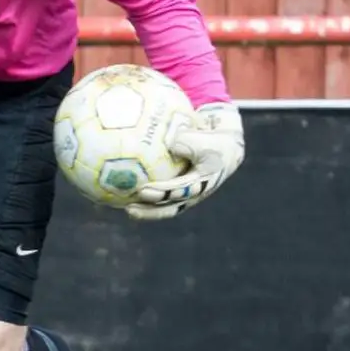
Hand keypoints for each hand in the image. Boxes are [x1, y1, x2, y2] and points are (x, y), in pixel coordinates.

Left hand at [125, 102, 244, 220]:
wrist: (225, 150)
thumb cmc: (214, 143)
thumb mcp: (207, 140)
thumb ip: (190, 141)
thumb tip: (170, 143)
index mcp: (201, 183)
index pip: (179, 191)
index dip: (162, 192)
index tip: (143, 191)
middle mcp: (192, 194)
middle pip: (169, 206)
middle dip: (150, 210)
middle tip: (129, 208)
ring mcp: (185, 196)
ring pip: (164, 207)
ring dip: (145, 210)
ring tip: (124, 207)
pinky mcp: (178, 193)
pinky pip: (160, 198)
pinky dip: (145, 199)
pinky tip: (126, 196)